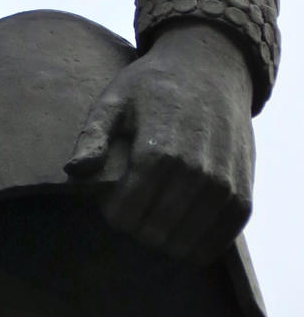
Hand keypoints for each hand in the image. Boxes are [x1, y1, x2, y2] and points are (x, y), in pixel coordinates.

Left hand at [65, 20, 254, 265]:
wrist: (209, 70)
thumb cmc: (154, 85)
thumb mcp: (115, 99)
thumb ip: (93, 136)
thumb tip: (72, 172)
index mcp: (158, 151)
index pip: (127, 214)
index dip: (112, 215)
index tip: (110, 201)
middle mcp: (195, 173)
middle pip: (154, 233)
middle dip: (136, 228)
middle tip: (132, 208)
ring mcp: (222, 187)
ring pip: (185, 244)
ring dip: (164, 240)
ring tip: (153, 217)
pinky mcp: (242, 195)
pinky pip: (219, 240)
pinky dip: (197, 246)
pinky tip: (180, 232)